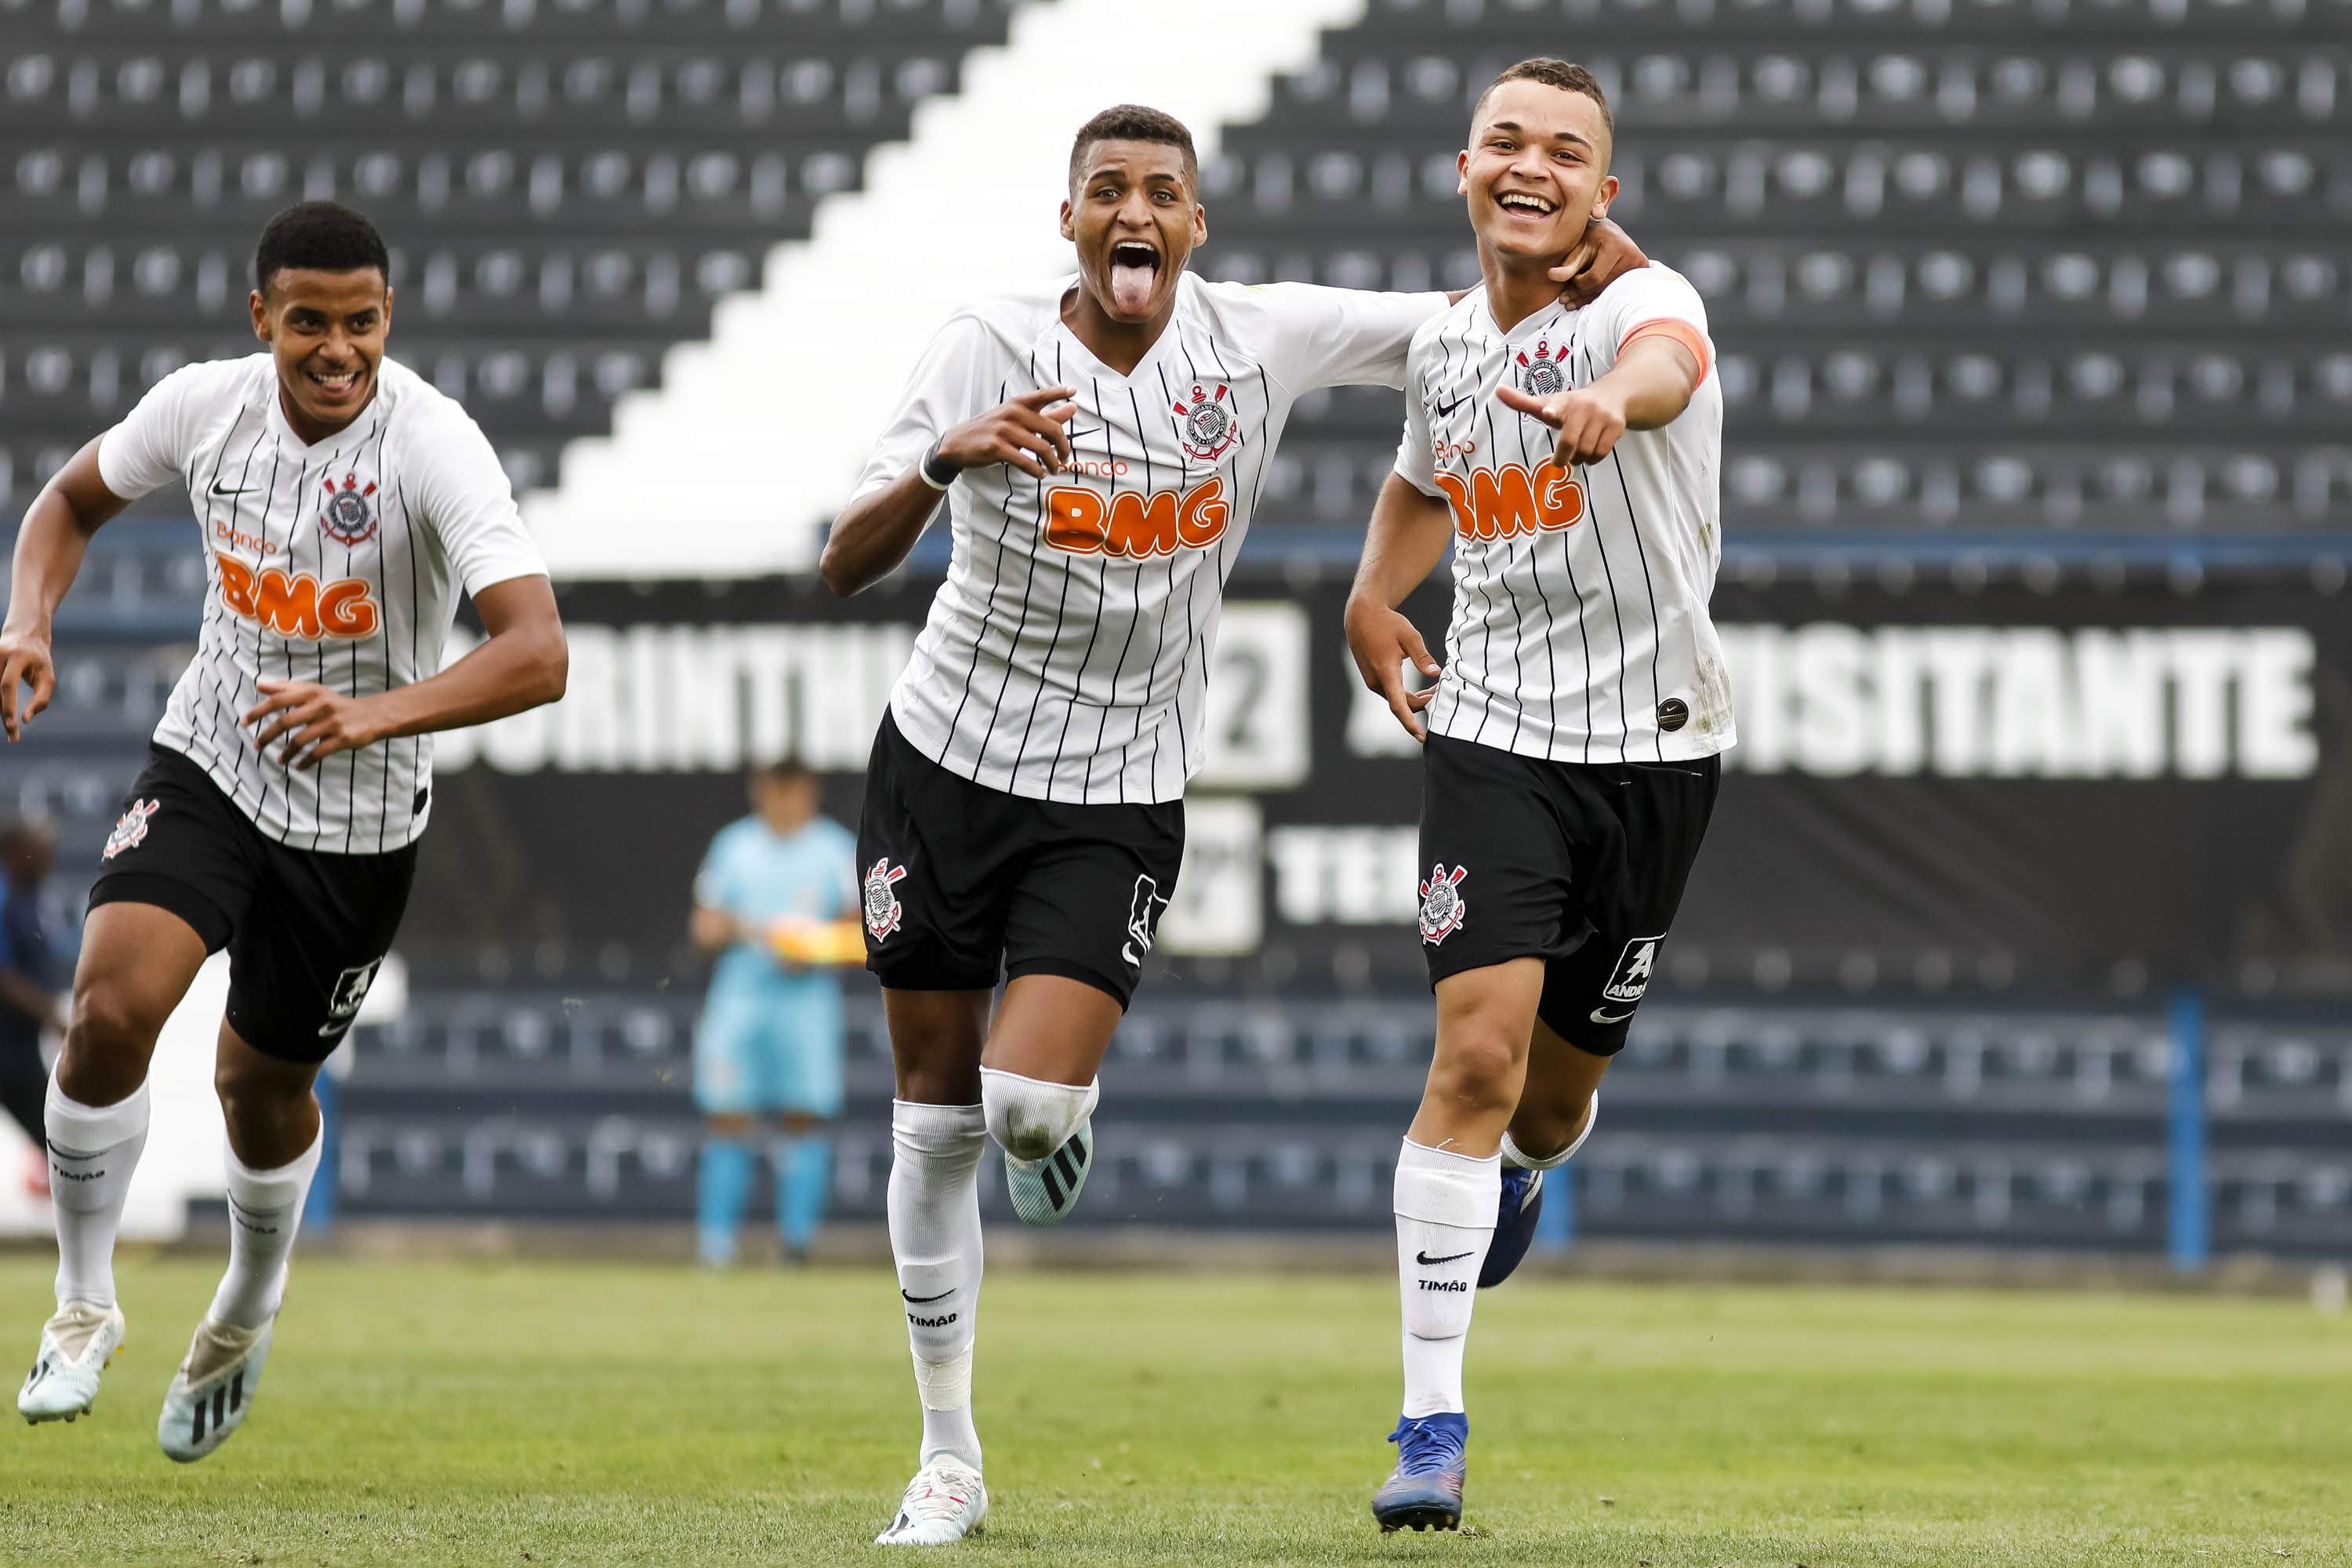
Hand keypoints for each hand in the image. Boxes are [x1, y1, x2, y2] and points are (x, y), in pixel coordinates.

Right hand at [0, 625, 55, 741]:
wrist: (24, 634)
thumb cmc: (39, 660)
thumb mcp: (48, 677)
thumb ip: (41, 699)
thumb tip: (25, 719)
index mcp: (17, 656)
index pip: (7, 685)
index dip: (8, 706)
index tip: (14, 726)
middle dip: (4, 714)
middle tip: (14, 737)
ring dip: (0, 709)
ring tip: (12, 729)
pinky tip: (4, 714)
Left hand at [242, 680, 382, 768]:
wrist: (373, 715)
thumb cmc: (337, 704)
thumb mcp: (315, 692)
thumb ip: (287, 688)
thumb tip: (260, 685)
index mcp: (312, 693)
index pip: (278, 700)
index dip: (258, 711)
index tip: (244, 722)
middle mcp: (321, 706)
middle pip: (286, 721)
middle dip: (268, 735)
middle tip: (257, 745)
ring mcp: (332, 723)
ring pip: (300, 740)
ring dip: (286, 752)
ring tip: (280, 760)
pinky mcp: (343, 739)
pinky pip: (318, 753)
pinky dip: (305, 761)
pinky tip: (298, 766)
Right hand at [937, 385, 1079, 480]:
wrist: (957, 443)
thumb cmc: (991, 430)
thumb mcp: (1015, 419)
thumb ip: (1046, 415)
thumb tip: (1072, 407)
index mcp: (1018, 404)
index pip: (1042, 395)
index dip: (1059, 392)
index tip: (1073, 392)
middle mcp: (1012, 414)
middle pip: (1051, 429)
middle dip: (1064, 447)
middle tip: (1065, 459)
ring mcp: (1004, 430)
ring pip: (1042, 448)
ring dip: (1052, 463)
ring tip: (1054, 470)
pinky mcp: (997, 448)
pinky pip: (1026, 462)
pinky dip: (1037, 471)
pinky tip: (1039, 474)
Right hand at [1344, 595, 1441, 741]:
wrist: (1361, 617)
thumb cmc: (1386, 623)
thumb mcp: (1409, 636)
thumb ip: (1422, 656)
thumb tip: (1436, 673)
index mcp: (1386, 672)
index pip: (1399, 706)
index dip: (1411, 723)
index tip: (1422, 736)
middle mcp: (1376, 681)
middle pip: (1402, 705)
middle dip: (1423, 705)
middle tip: (1442, 694)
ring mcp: (1373, 681)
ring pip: (1397, 700)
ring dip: (1416, 700)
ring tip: (1435, 691)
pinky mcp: (1373, 679)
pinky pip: (1391, 693)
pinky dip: (1406, 695)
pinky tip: (1421, 689)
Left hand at [1497, 382, 1628, 467]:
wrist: (1613, 394)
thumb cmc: (1572, 405)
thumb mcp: (1548, 401)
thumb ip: (1522, 402)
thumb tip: (1497, 391)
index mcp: (1563, 402)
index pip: (1556, 405)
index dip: (1551, 410)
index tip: (1547, 413)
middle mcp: (1583, 407)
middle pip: (1570, 442)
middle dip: (1562, 458)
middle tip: (1558, 462)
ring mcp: (1602, 416)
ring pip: (1586, 451)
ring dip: (1578, 459)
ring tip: (1576, 454)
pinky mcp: (1616, 425)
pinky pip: (1601, 453)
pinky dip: (1593, 459)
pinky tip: (1590, 452)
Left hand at [1549, 218, 1647, 307]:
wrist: (1610, 231)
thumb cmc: (1590, 236)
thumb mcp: (1577, 246)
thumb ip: (1567, 263)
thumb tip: (1551, 275)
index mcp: (1615, 245)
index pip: (1594, 278)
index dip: (1578, 283)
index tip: (1571, 279)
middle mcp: (1632, 255)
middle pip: (1602, 287)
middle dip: (1582, 292)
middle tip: (1566, 296)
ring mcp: (1639, 264)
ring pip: (1609, 292)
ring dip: (1589, 297)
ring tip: (1571, 300)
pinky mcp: (1641, 270)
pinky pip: (1618, 290)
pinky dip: (1600, 295)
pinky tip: (1584, 299)